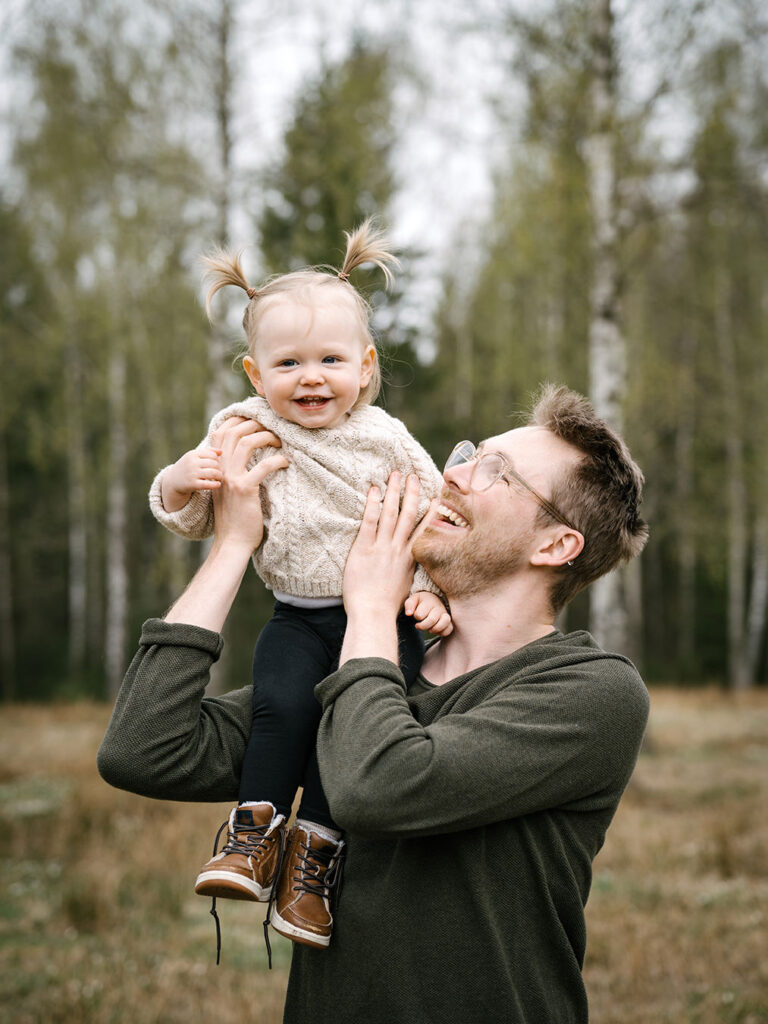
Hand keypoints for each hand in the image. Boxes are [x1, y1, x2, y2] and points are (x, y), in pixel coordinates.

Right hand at [161, 447, 223, 511]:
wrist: (173, 481)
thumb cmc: (187, 467)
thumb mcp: (193, 457)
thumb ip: (207, 452)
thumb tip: (221, 452)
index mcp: (192, 454)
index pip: (212, 455)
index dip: (217, 460)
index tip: (217, 465)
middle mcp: (192, 463)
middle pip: (214, 464)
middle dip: (220, 469)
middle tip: (220, 473)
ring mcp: (192, 474)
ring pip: (213, 473)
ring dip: (219, 476)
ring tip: (219, 478)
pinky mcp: (192, 484)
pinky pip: (208, 484)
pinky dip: (216, 484)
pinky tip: (218, 484)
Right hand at [210, 417, 287, 553]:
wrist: (232, 541)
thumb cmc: (235, 515)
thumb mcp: (228, 488)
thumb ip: (232, 469)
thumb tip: (247, 451)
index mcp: (216, 467)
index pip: (222, 432)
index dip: (239, 420)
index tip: (256, 418)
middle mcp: (220, 469)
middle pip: (234, 432)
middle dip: (255, 424)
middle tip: (272, 427)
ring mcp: (231, 478)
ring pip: (247, 443)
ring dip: (266, 437)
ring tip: (279, 441)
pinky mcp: (245, 489)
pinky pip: (264, 465)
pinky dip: (277, 460)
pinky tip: (285, 462)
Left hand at [343, 472, 419, 618]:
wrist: (373, 614)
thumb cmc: (386, 605)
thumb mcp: (404, 585)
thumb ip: (406, 569)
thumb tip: (408, 561)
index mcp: (410, 558)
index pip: (424, 530)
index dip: (431, 513)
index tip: (436, 498)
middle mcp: (398, 549)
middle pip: (408, 515)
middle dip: (412, 493)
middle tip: (414, 475)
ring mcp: (382, 548)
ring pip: (391, 513)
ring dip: (394, 492)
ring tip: (395, 474)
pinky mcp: (364, 549)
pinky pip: (369, 521)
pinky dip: (372, 504)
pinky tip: (373, 489)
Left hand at [404, 591, 452, 635]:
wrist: (433, 599)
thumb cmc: (422, 601)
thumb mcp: (414, 599)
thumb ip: (409, 604)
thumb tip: (408, 614)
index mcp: (429, 602)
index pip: (420, 614)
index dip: (416, 616)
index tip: (415, 616)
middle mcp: (438, 608)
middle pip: (432, 620)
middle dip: (423, 626)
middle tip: (418, 625)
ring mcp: (445, 614)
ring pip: (445, 622)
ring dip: (435, 629)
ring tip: (429, 629)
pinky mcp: (449, 621)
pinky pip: (449, 629)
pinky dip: (442, 633)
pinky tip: (435, 631)